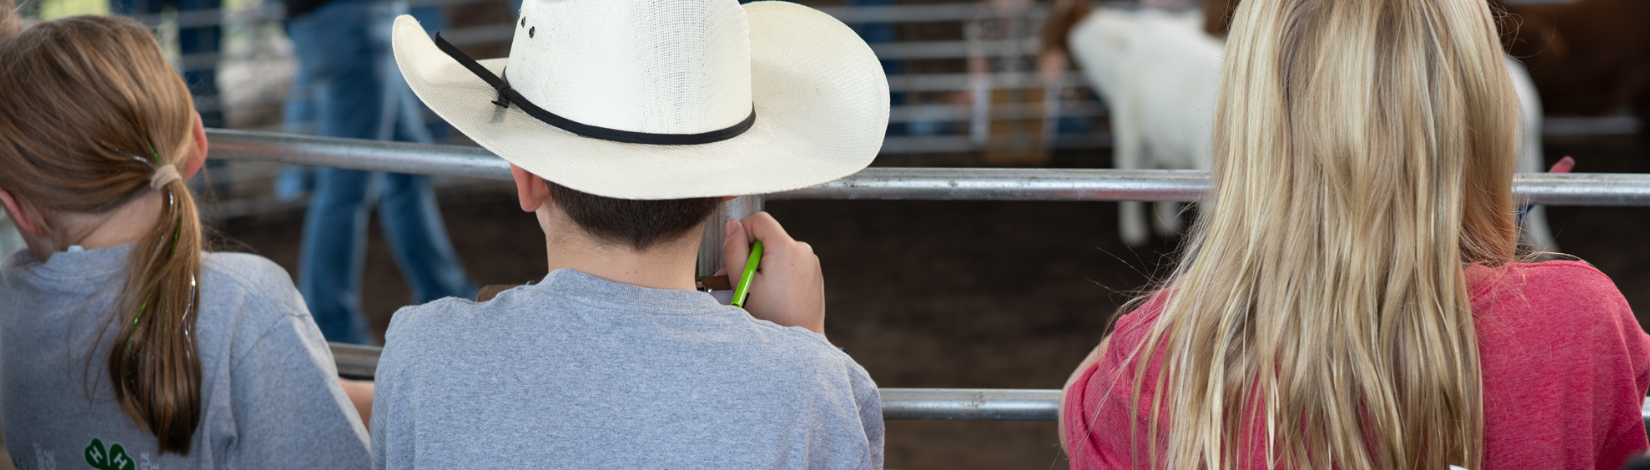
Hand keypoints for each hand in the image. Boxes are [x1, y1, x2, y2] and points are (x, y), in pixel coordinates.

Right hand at [721, 212, 825, 334]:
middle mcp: (803, 249)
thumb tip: (732, 226)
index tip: (738, 257)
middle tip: (741, 280)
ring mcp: (811, 262)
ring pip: (778, 251)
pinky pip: (791, 263)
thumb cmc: (771, 315)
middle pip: (769, 237)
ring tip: (756, 291)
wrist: (799, 341)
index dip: (743, 233)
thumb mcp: (742, 281)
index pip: (760, 220)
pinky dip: (779, 272)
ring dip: (764, 265)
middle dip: (752, 254)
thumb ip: (734, 249)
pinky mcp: (814, 274)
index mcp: (786, 247)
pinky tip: (773, 295)